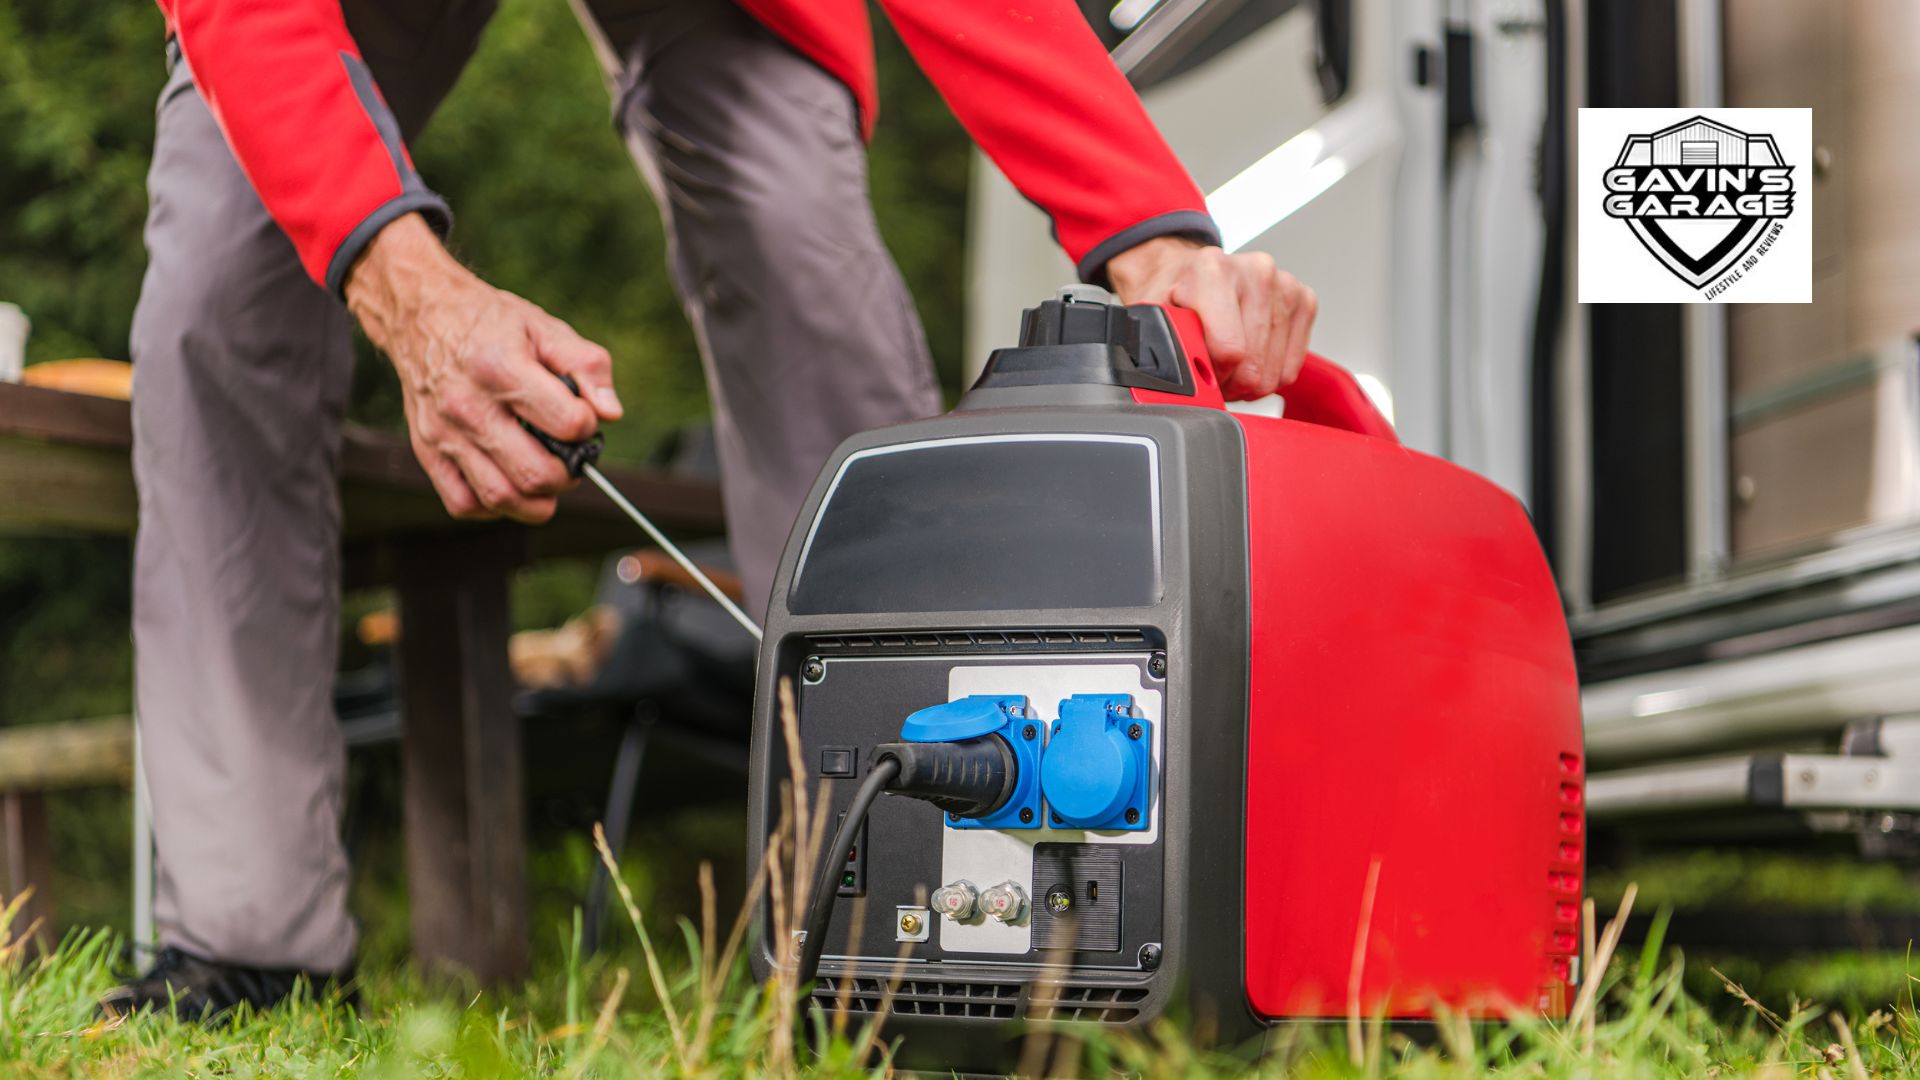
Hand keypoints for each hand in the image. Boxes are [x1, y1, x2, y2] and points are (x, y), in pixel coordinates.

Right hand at [345, 214, 622, 522]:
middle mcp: (467, 406)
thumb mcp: (544, 327)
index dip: (587, 427)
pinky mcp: (427, 452)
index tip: (583, 419)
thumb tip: (610, 413)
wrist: (421, 316)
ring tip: (547, 476)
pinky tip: (510, 482)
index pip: (567, 424)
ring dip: (537, 501)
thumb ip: (586, 366)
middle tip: (571, 459)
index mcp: (500, 368)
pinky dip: (495, 506)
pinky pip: (464, 503)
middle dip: (568, 475)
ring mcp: (443, 434)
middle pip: (535, 474)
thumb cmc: (489, 324)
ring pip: (500, 497)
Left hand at [1106, 236, 1316, 399]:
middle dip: (1228, 381)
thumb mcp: (1153, 321)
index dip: (1211, 373)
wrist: (1187, 272)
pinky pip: (1290, 369)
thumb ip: (1162, 346)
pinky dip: (1268, 373)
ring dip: (1247, 381)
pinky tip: (1249, 358)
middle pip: (1252, 367)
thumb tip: (1180, 379)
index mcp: (1214, 269)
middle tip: (1210, 369)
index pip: (1230, 351)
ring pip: (1273, 373)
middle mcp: (1256, 270)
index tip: (1197, 364)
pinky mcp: (1304, 301)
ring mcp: (1285, 284)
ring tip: (1227, 363)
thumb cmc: (1173, 298)